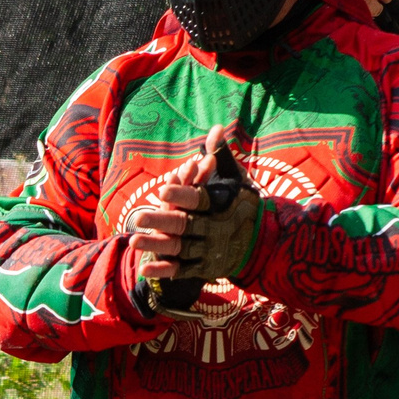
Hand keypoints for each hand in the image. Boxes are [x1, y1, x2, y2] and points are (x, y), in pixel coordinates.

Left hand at [132, 127, 260, 281]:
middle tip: (139, 218)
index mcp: (221, 205)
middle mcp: (214, 228)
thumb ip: (221, 155)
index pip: (199, 199)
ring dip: (156, 245)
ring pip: (179, 247)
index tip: (163, 190)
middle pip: (185, 224)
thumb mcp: (234, 179)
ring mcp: (208, 249)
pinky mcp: (204, 266)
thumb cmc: (242, 203)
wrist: (264, 242)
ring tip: (133, 242)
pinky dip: (164, 270)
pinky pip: (182, 269)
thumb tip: (214, 128)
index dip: (182, 195)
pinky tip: (144, 268)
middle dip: (162, 222)